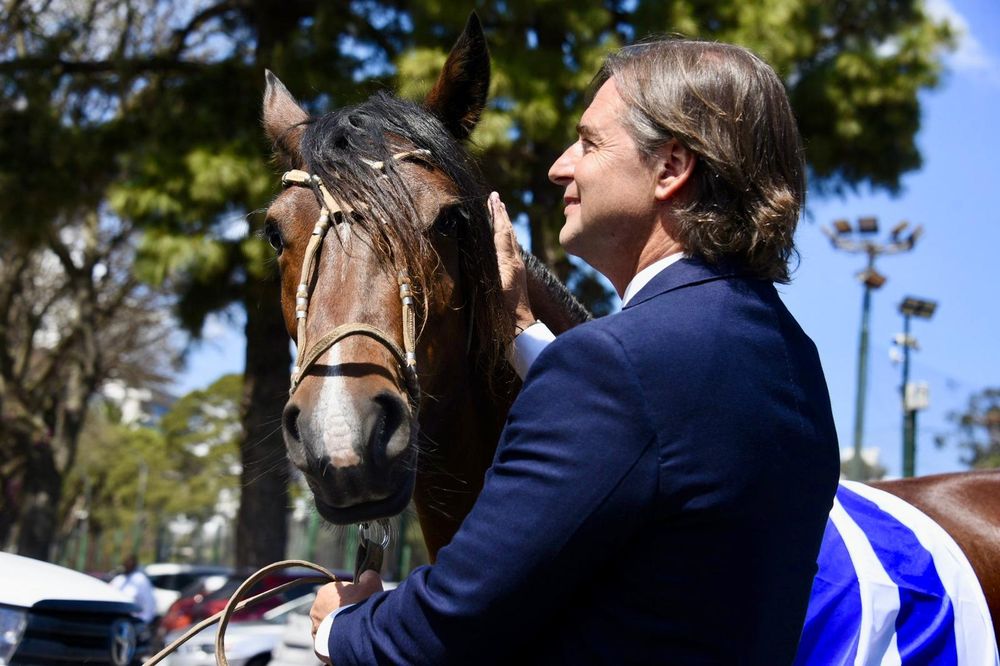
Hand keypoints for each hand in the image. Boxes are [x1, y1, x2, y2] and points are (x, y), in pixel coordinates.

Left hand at [310, 570, 383, 655]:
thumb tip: (366, 575)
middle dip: (345, 613)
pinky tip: (349, 640)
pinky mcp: (319, 646)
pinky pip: (329, 642)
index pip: (339, 594)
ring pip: (331, 627)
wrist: (355, 634)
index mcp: (325, 593)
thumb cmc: (361, 605)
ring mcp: (316, 629)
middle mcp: (315, 610)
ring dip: (341, 628)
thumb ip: (368, 576)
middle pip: (333, 610)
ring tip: (355, 630)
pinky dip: (338, 641)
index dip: (352, 597)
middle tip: (359, 617)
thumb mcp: (371, 583)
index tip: (361, 602)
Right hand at [489, 192, 535, 332]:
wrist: (519, 327)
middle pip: (508, 232)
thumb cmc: (502, 312)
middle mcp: (515, 262)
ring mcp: (518, 268)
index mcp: (507, 262)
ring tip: (500, 211)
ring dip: (505, 224)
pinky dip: (506, 237)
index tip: (493, 197)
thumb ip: (491, 265)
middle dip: (502, 214)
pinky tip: (504, 238)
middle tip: (496, 198)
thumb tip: (488, 244)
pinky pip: (511, 249)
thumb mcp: (493, 286)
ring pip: (511, 240)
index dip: (497, 214)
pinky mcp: (517, 275)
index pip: (501, 232)